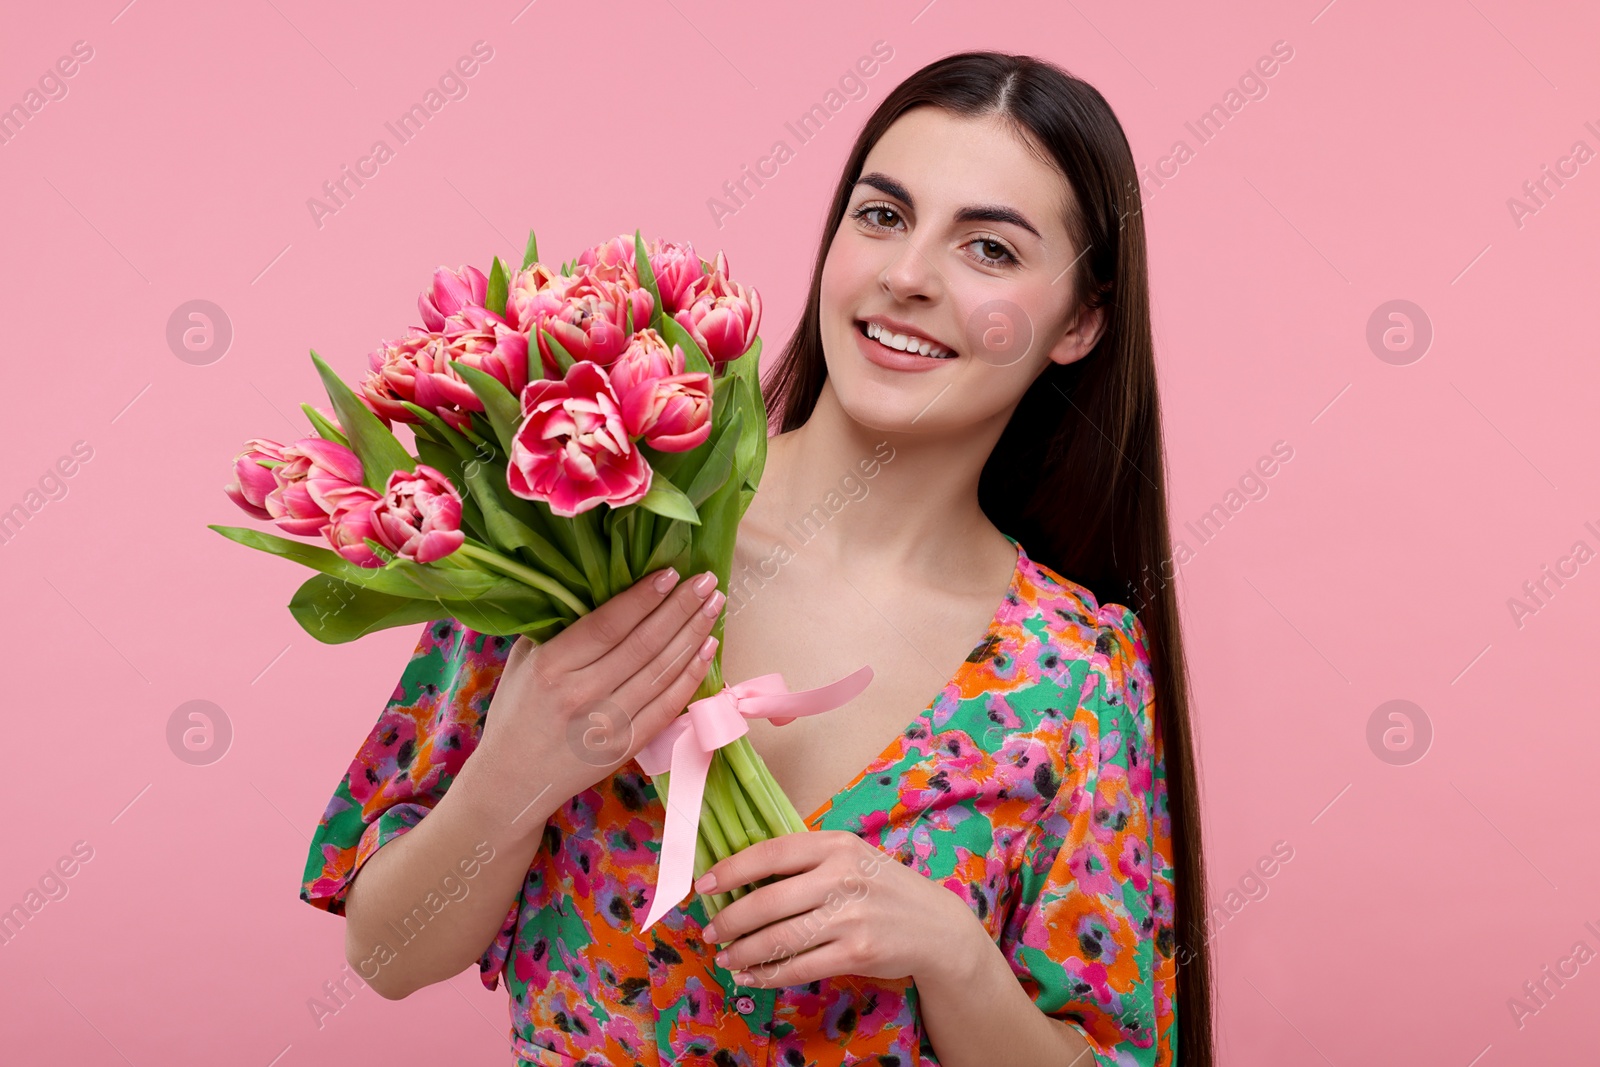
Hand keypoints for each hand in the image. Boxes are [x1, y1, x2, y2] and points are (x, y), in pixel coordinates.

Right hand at [472, 567, 725, 831]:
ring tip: (715, 605)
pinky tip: (708, 649)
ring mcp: (607, 725)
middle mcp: (581, 694)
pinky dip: (692, 676)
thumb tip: (600, 587)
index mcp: (552, 666)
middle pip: (644, 644)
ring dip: (693, 635)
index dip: (644, 597)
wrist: (512, 782)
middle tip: (707, 580)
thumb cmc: (516, 713)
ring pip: (661, 672)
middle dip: (681, 608)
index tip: (672, 573)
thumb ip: (557, 626)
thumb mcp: (523, 662)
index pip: (608, 624)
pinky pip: (668, 707)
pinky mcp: (626, 748)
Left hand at [695, 831, 978, 988]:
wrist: (935, 926)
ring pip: (779, 939)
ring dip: (743, 952)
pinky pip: (800, 967)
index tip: (703, 885)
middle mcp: (841, 876)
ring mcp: (850, 916)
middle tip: (710, 932)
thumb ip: (806, 861)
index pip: (770, 853)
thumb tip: (742, 877)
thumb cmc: (881, 887)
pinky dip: (769, 975)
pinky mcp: (857, 952)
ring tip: (726, 957)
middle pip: (767, 901)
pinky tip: (753, 976)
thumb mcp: (851, 857)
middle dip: (729, 920)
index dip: (731, 870)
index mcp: (835, 844)